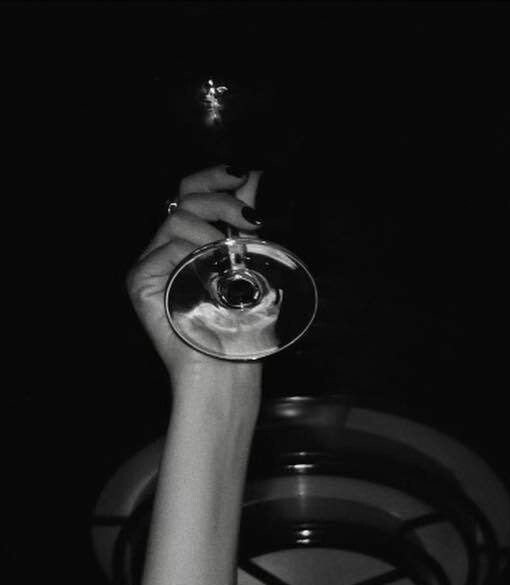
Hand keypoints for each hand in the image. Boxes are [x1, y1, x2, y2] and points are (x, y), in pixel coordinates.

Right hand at [126, 167, 263, 376]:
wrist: (228, 371)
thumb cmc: (242, 329)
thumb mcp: (251, 267)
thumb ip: (245, 224)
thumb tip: (255, 179)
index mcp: (193, 244)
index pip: (193, 194)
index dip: (214, 178)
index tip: (242, 174)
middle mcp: (169, 250)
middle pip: (184, 198)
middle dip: (222, 201)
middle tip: (251, 222)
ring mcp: (153, 264)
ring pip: (177, 220)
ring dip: (213, 234)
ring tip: (234, 261)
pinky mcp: (141, 280)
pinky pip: (166, 248)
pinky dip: (193, 255)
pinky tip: (210, 275)